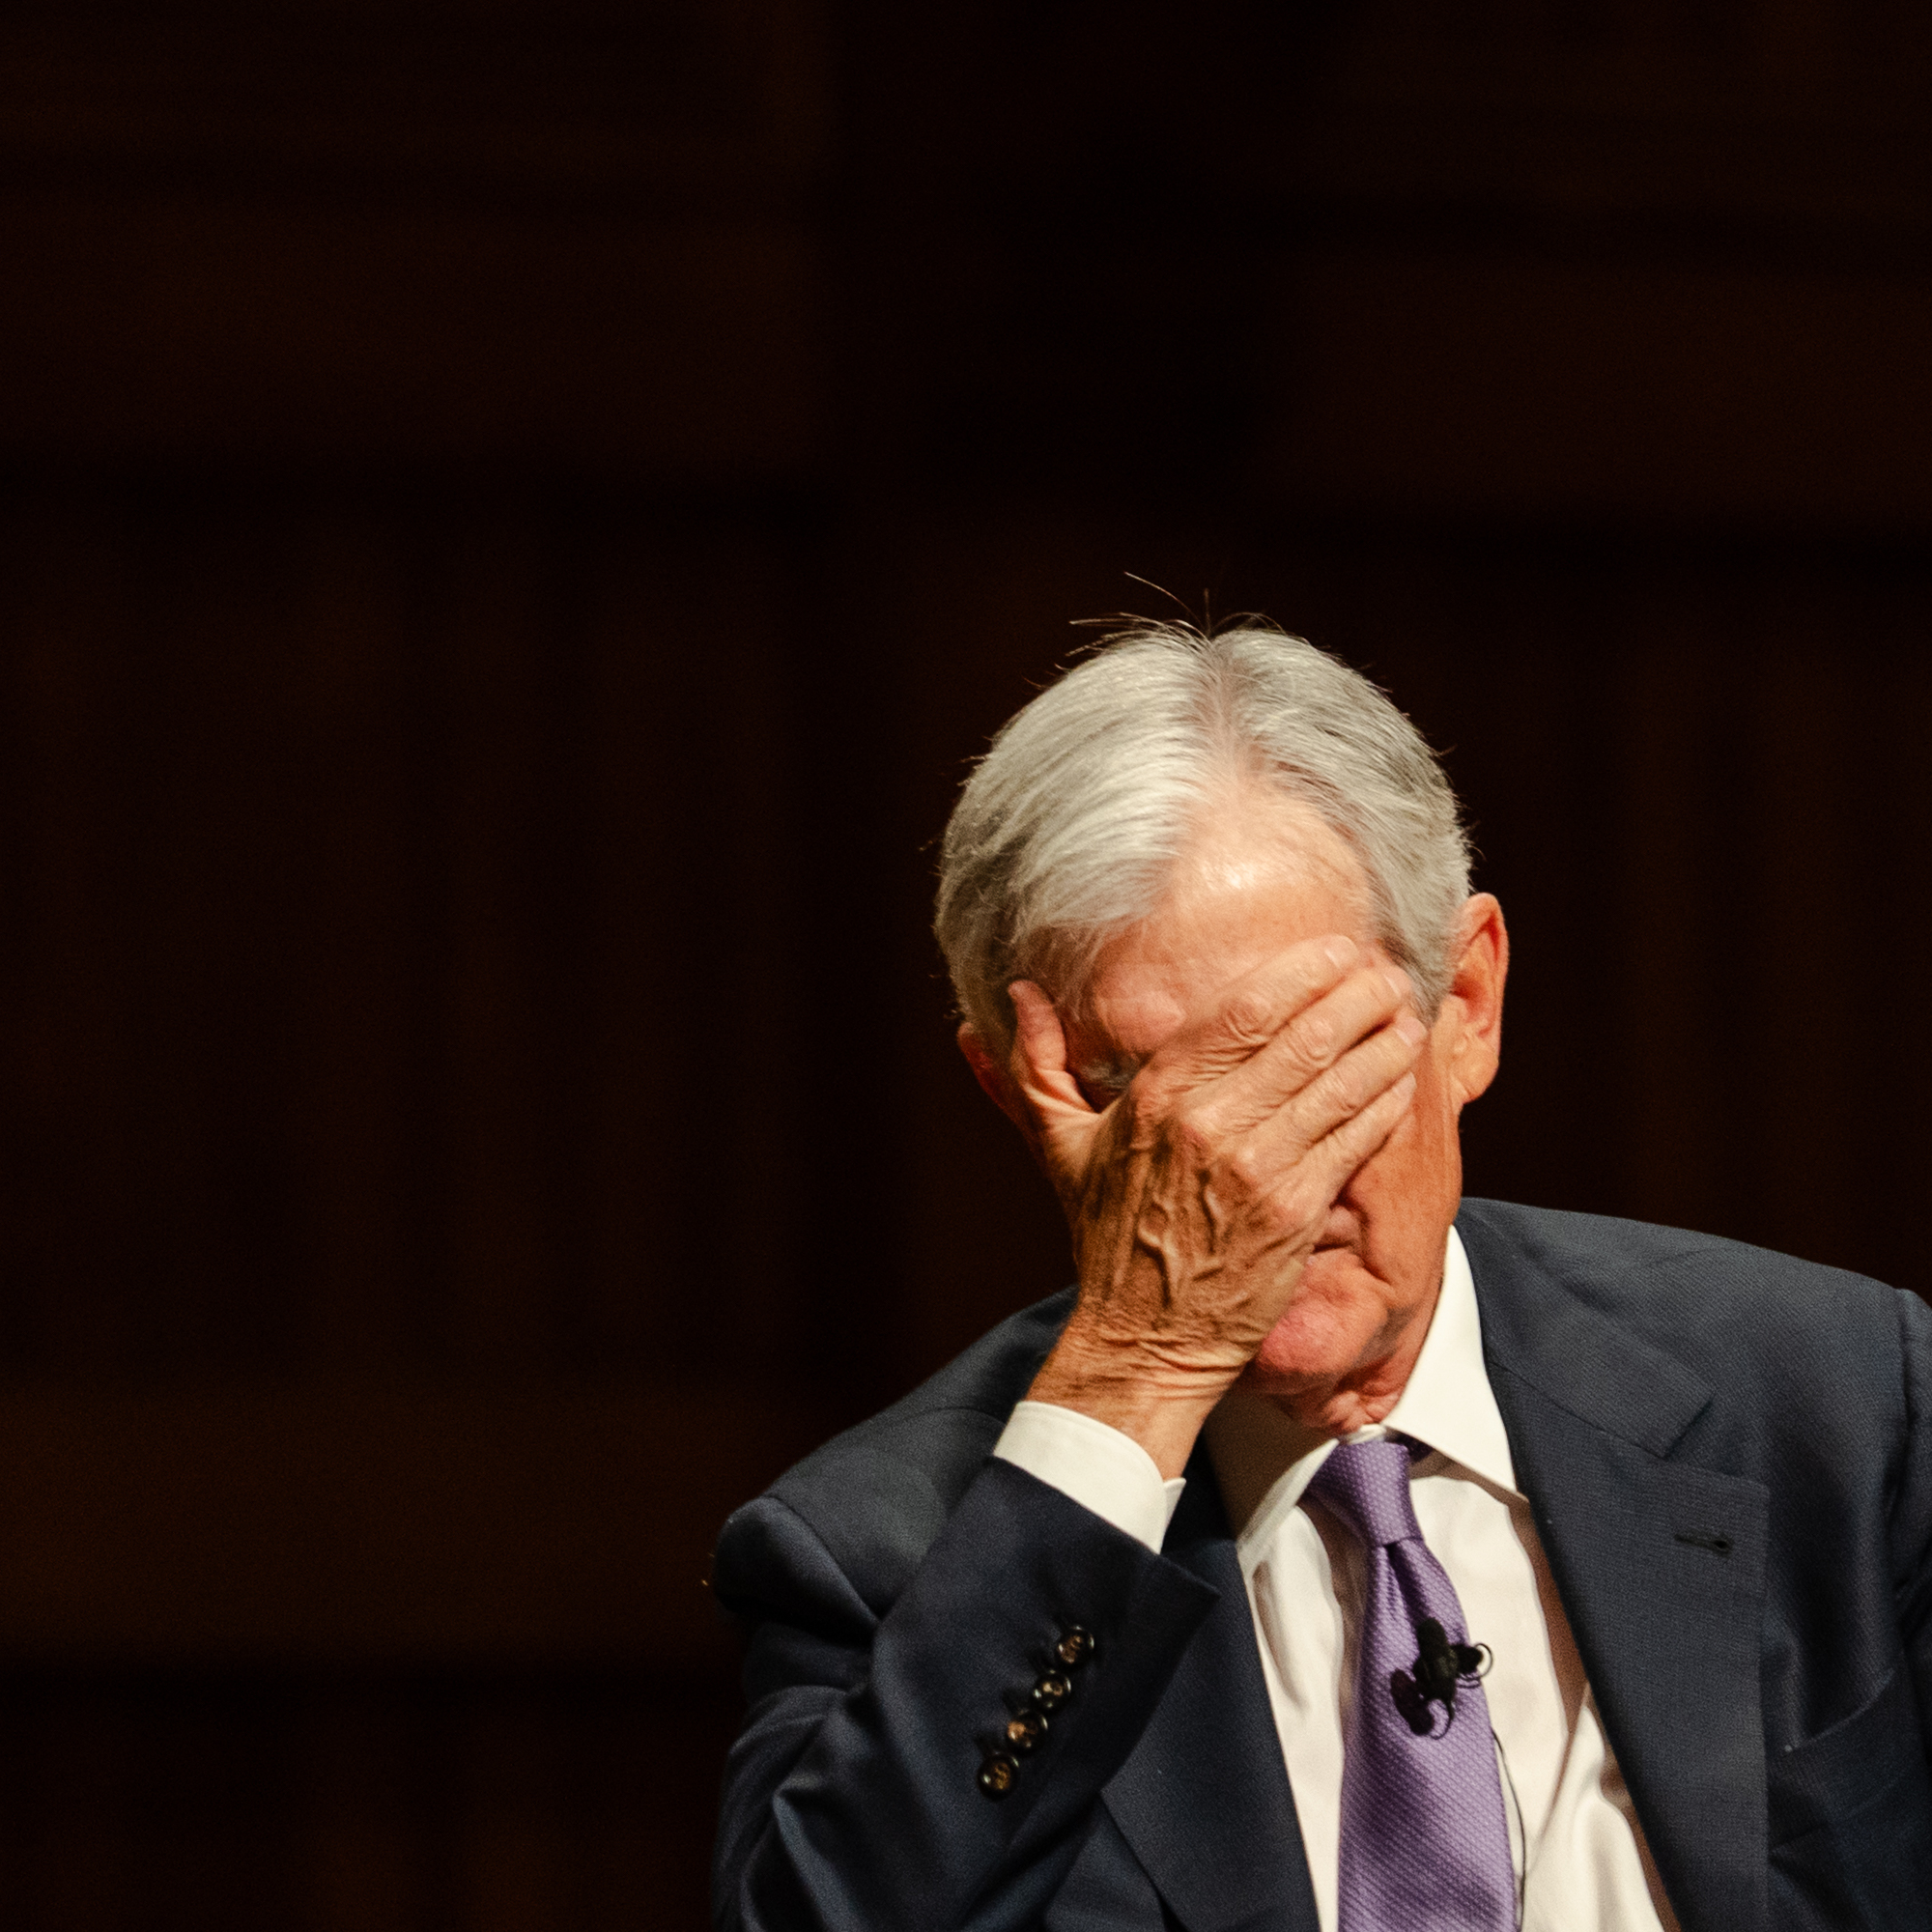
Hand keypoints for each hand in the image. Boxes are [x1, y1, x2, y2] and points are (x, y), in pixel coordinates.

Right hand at [1004, 937, 1425, 1474]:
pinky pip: (1353, 1139)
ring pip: (1338, 1083)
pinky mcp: (1294, 1212)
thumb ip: (1037, 1064)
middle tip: (1386, 968)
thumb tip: (1019, 994)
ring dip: (1382, 1041)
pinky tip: (1406, 1075)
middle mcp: (1208, 1125)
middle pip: (1302, 1036)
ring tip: (1406, 1011)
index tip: (1337, 950)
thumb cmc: (1107, 1241)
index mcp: (1156, 1096)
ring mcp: (1256, 1168)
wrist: (1141, 1340)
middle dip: (1355, 995)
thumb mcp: (1059, 1148)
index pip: (1242, 1012)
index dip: (1301, 973)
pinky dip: (1385, 1101)